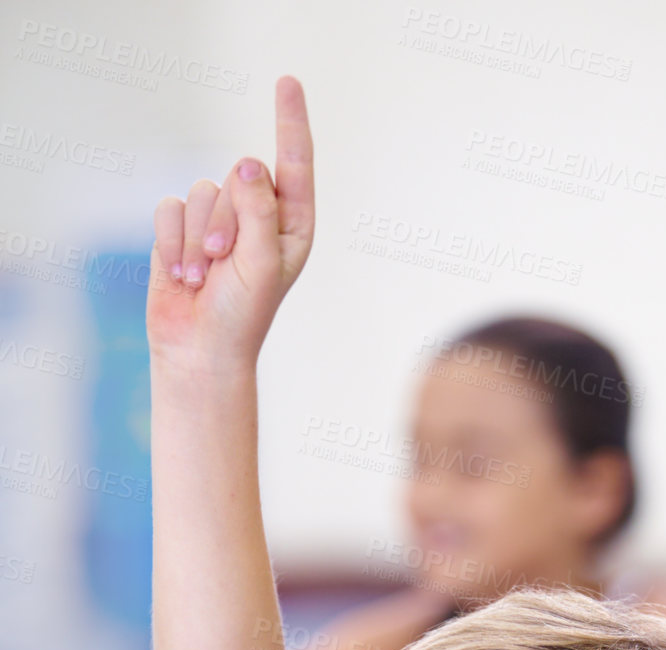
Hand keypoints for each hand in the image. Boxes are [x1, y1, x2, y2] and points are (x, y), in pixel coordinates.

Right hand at [146, 75, 313, 369]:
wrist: (199, 350)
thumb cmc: (241, 316)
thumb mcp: (263, 264)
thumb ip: (260, 212)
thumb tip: (248, 162)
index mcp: (290, 226)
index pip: (293, 164)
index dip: (289, 122)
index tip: (287, 82)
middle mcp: (256, 217)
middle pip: (238, 178)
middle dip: (227, 220)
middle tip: (225, 263)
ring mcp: (218, 220)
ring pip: (203, 191)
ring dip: (199, 239)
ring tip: (203, 278)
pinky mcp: (181, 228)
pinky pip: (171, 208)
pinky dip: (173, 242)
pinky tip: (180, 274)